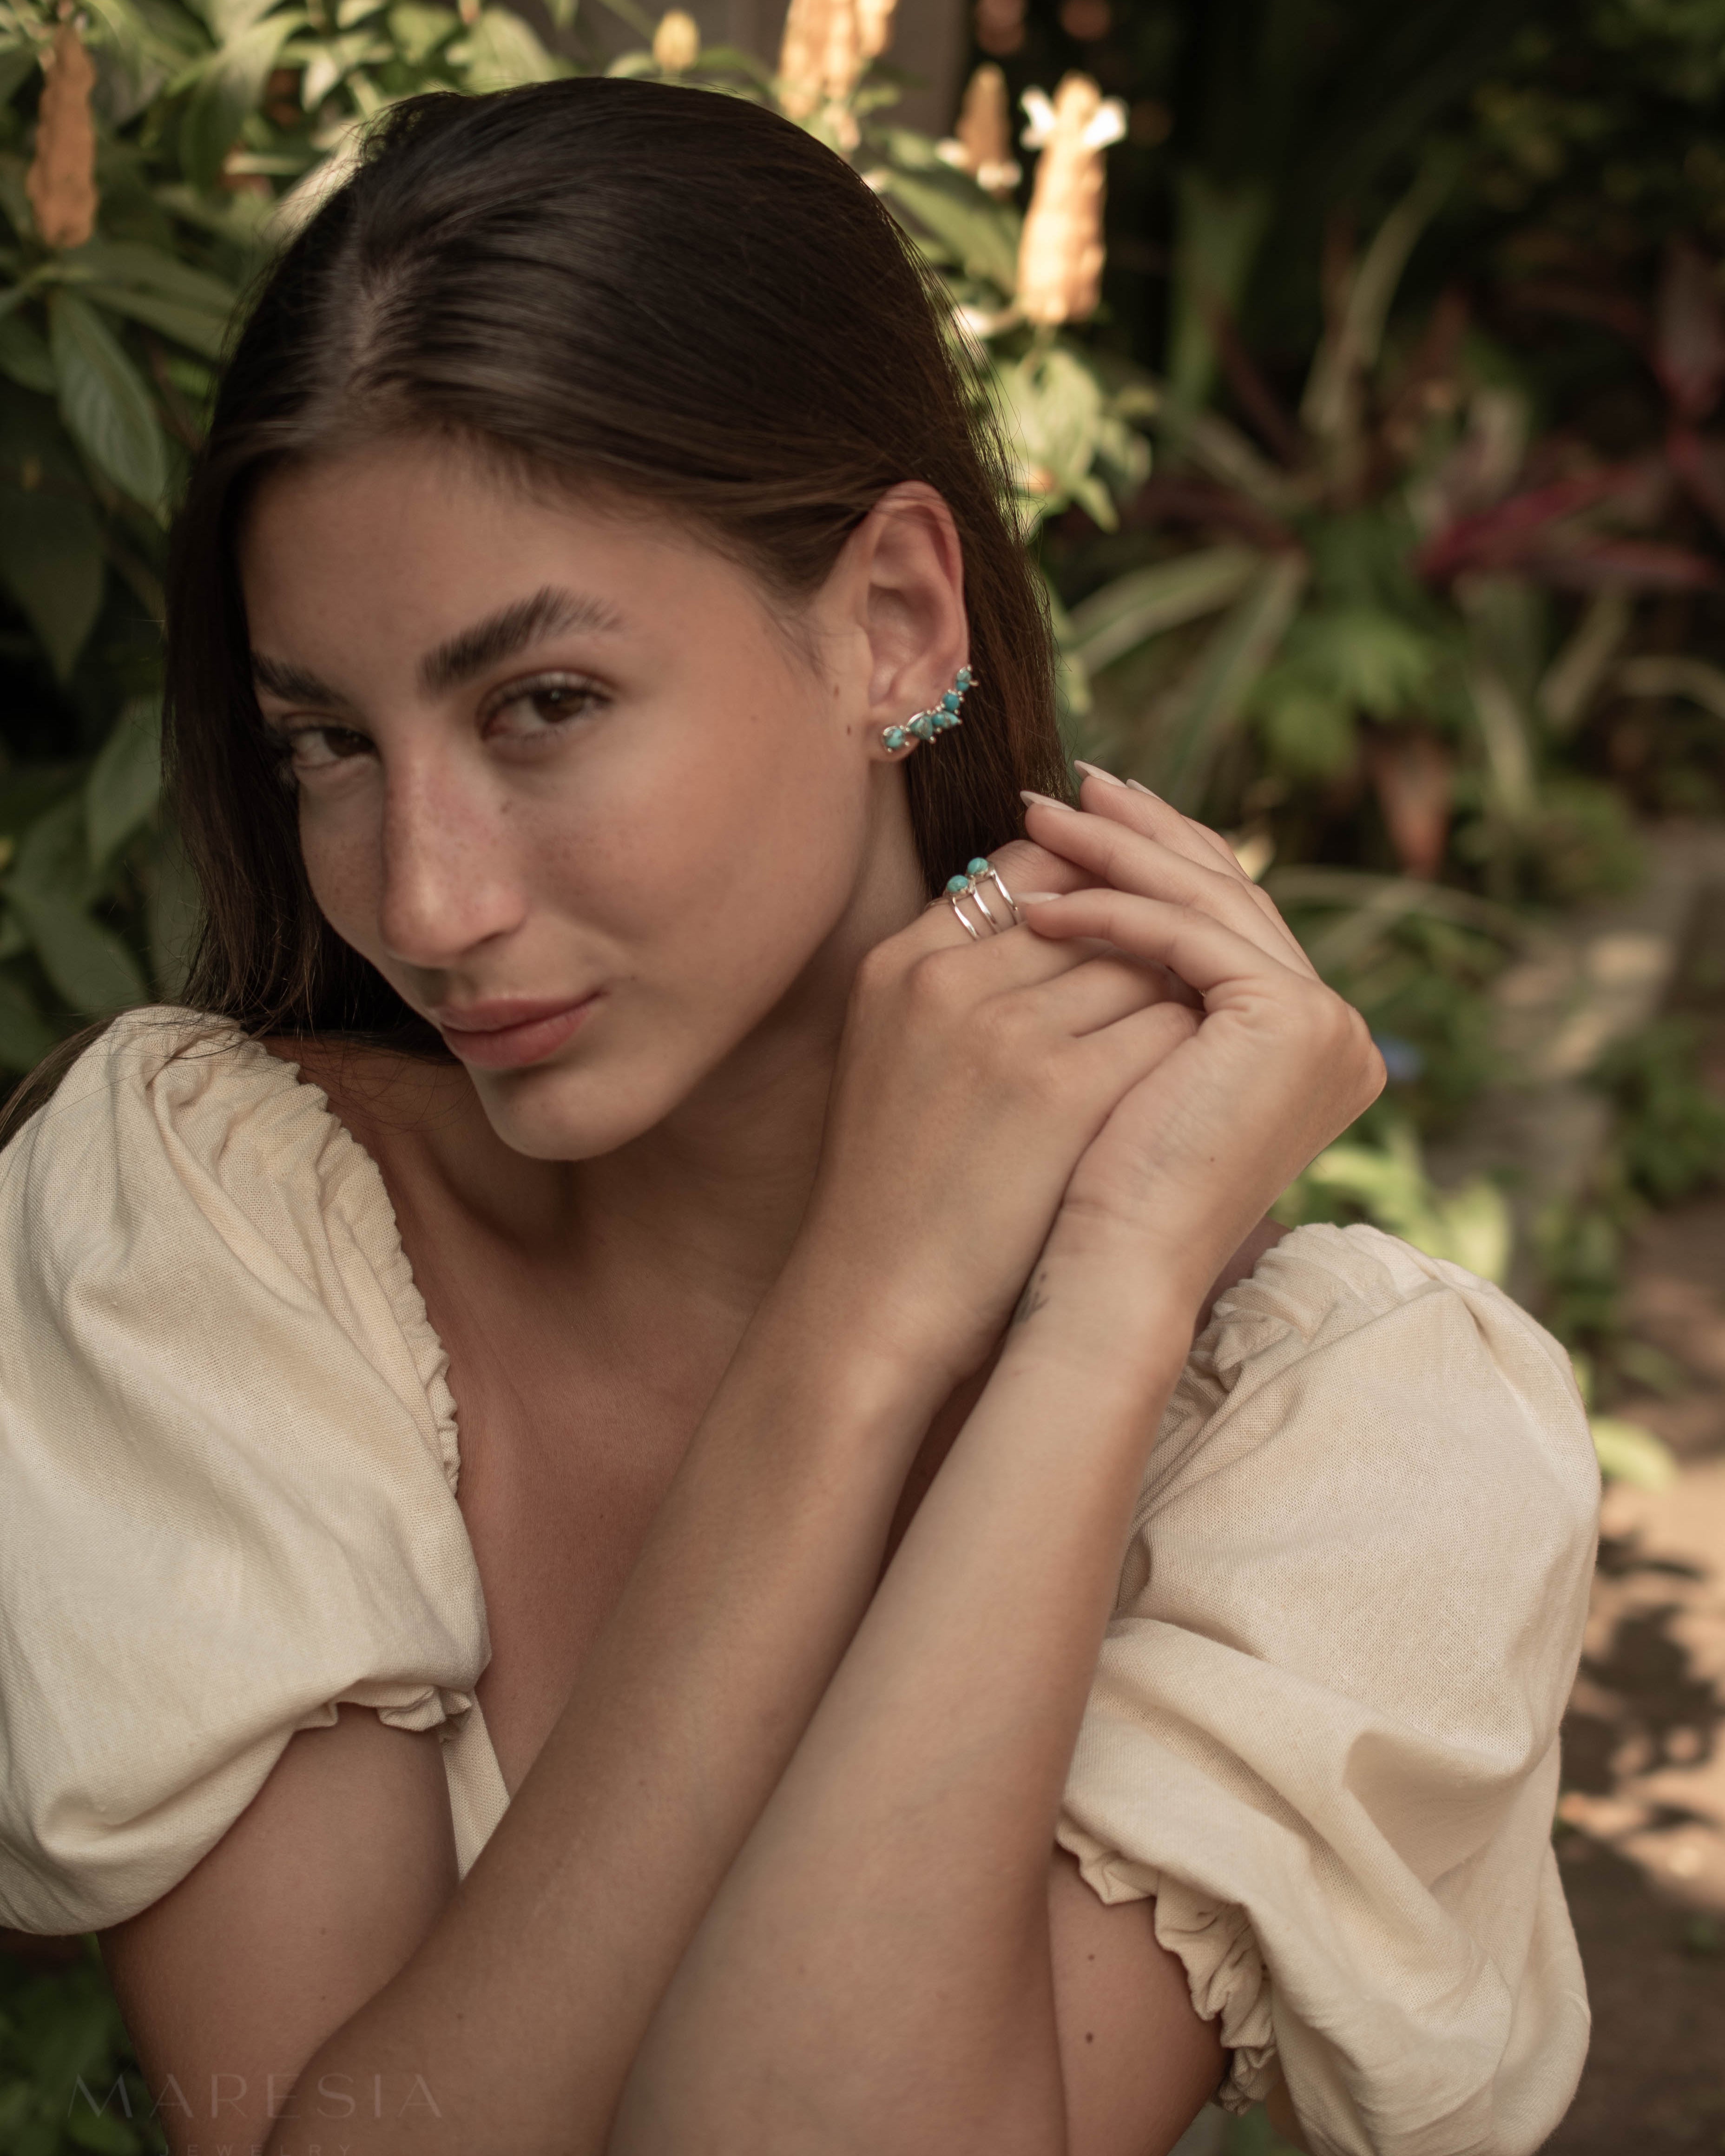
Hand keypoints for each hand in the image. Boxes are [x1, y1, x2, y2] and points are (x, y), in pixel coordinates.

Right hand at [796, 829, 1199, 1395]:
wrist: (877, 1299)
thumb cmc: (902, 1185)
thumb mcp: (902, 1050)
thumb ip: (963, 979)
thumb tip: (1062, 916)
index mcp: (899, 963)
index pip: (1024, 868)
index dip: (1089, 889)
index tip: (1124, 928)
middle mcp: (946, 980)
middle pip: (1091, 907)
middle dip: (1141, 941)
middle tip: (1184, 977)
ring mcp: (1005, 1032)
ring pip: (1143, 961)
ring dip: (1176, 992)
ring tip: (1194, 1035)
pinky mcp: (1062, 1091)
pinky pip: (1168, 1026)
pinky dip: (1192, 1050)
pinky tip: (1194, 1084)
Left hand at [1018, 776, 1384, 1317]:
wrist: (1107, 1274)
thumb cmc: (1096, 1187)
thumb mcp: (1130, 1058)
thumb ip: (1147, 984)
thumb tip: (1088, 882)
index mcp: (1311, 1041)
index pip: (1228, 921)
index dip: (1158, 857)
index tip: (1084, 813)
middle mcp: (1339, 1032)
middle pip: (1226, 897)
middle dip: (1141, 833)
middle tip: (1066, 785)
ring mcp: (1328, 1025)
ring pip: (1206, 903)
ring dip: (1117, 850)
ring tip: (1037, 814)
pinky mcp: (1295, 1021)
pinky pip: (1186, 937)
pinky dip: (1110, 909)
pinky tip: (1038, 899)